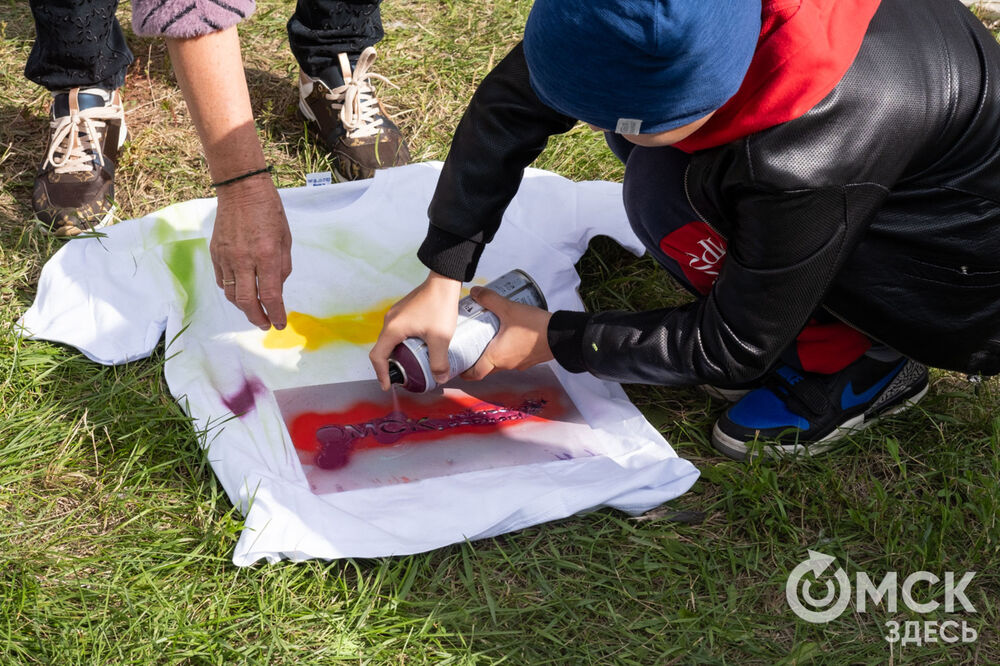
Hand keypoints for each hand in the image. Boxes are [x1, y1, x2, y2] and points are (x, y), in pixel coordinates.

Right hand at [210, 175, 291, 330]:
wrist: (241, 189)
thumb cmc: (269, 211)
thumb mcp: (286, 239)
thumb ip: (282, 267)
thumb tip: (277, 290)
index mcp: (267, 255)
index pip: (270, 295)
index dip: (276, 314)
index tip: (280, 323)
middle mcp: (244, 259)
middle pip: (247, 301)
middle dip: (258, 318)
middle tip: (266, 324)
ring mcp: (226, 257)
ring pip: (232, 295)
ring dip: (244, 308)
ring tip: (255, 312)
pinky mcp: (215, 253)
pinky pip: (222, 281)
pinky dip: (232, 291)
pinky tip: (241, 292)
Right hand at [370, 271, 462, 389]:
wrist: (444, 281)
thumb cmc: (439, 306)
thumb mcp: (440, 338)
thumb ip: (439, 360)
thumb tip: (440, 378)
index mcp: (393, 329)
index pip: (378, 357)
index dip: (381, 374)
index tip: (388, 385)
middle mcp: (390, 321)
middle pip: (382, 349)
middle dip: (389, 366)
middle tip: (401, 378)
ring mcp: (395, 314)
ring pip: (390, 340)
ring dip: (396, 354)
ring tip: (409, 365)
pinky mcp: (403, 311)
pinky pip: (397, 332)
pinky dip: (401, 344)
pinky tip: (416, 348)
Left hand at [461, 286, 552, 380]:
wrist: (560, 335)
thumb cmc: (533, 326)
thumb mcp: (509, 308)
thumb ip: (490, 299)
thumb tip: (475, 292)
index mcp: (496, 357)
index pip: (475, 373)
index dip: (465, 372)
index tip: (459, 366)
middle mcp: (506, 365)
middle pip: (487, 369)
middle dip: (477, 362)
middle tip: (471, 348)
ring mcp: (519, 364)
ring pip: (500, 364)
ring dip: (493, 356)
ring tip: (488, 340)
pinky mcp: (530, 360)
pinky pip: (513, 359)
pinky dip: (507, 352)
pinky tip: (508, 338)